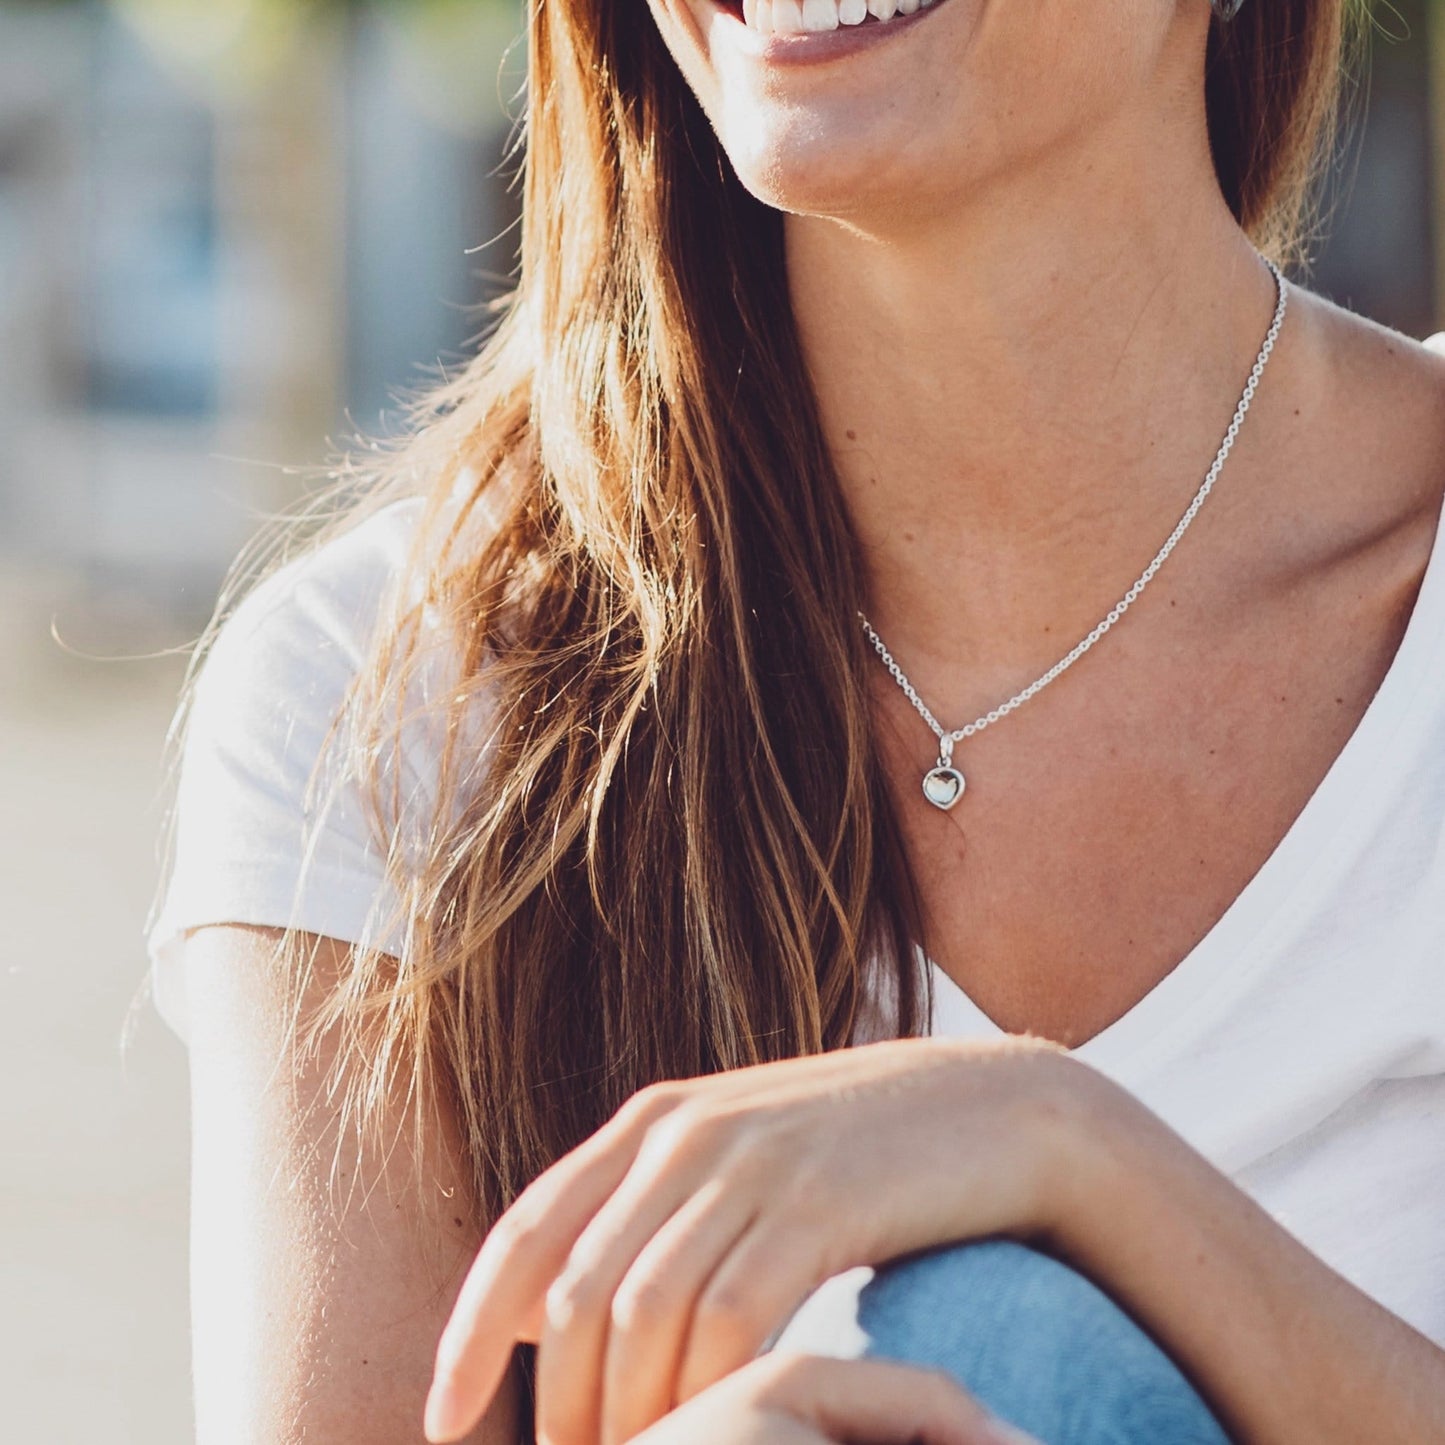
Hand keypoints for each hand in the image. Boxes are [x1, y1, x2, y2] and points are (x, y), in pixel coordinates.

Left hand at [425, 1036, 1102, 1444]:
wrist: (990, 1111)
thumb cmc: (857, 1150)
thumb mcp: (742, 1158)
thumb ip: (662, 1208)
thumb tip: (571, 1313)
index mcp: (653, 1120)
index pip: (525, 1235)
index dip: (468, 1333)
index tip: (444, 1419)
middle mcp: (685, 1134)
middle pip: (576, 1296)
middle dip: (558, 1409)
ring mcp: (753, 1164)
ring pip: (643, 1316)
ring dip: (632, 1414)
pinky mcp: (820, 1203)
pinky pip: (732, 1321)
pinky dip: (709, 1391)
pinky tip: (720, 1432)